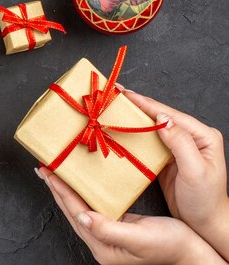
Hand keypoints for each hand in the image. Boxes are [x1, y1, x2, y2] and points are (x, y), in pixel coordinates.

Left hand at [36, 167, 226, 264]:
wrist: (192, 253)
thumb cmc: (170, 246)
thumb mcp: (140, 237)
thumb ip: (109, 229)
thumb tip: (82, 217)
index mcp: (102, 245)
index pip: (74, 211)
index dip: (60, 190)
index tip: (48, 172)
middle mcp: (100, 241)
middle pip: (71, 209)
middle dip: (56, 188)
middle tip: (43, 168)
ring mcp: (107, 234)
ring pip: (79, 207)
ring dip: (66, 189)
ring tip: (54, 173)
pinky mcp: (116, 226)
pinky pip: (91, 206)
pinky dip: (81, 193)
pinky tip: (79, 184)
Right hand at [121, 87, 228, 260]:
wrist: (205, 224)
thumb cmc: (205, 200)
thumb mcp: (195, 171)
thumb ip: (180, 144)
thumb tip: (162, 119)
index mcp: (202, 136)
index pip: (170, 115)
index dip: (146, 104)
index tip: (125, 94)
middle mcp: (191, 137)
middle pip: (159, 116)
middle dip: (137, 106)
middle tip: (114, 95)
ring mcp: (178, 147)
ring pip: (152, 127)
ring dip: (133, 118)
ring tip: (114, 108)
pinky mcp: (167, 158)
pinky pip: (148, 141)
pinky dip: (134, 134)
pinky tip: (121, 129)